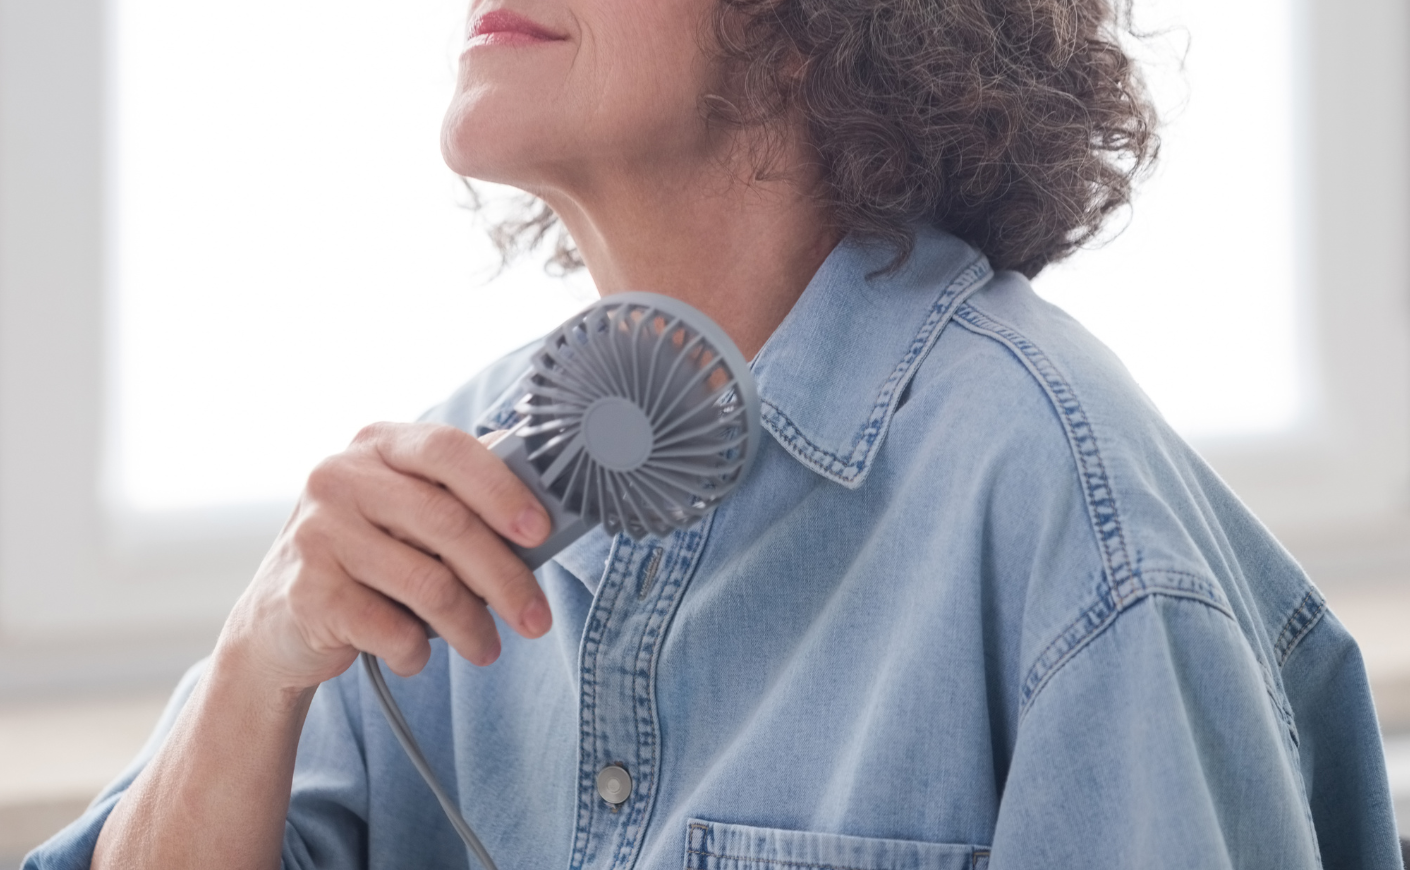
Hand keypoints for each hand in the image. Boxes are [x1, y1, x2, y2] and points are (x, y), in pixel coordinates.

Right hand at [218, 422, 552, 692]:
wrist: (277, 623)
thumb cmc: (367, 561)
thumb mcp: (406, 516)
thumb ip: (459, 504)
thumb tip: (541, 523)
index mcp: (376, 444)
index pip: (449, 449)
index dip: (502, 489)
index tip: (541, 530)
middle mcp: (339, 477)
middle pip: (448, 523)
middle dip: (505, 578)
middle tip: (536, 619)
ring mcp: (317, 532)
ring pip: (428, 583)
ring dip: (470, 626)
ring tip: (485, 648)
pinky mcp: (306, 592)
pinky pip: (392, 629)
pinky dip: (417, 651)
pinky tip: (416, 654)